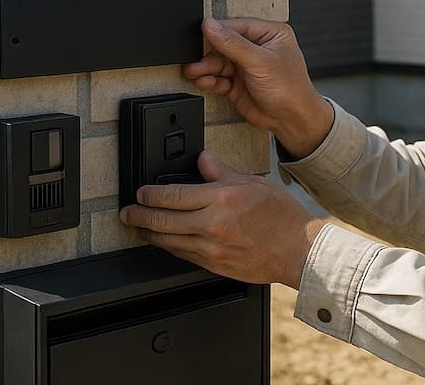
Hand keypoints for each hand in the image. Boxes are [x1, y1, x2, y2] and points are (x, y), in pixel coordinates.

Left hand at [119, 151, 324, 287]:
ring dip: (149, 234)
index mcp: (221, 199)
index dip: (149, 195)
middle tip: (126, 213)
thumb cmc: (281, 216)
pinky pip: (183, 255)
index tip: (140, 193)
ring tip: (140, 228)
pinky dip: (169, 247)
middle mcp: (212, 224)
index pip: (172, 195)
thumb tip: (202, 160)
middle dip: (137, 216)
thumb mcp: (253, 183)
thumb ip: (222, 172)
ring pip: (168, 242)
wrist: (298, 250)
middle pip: (161, 221)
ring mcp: (211, 248)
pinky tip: (165, 241)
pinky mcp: (214, 264)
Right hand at [183, 18, 332, 156]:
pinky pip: (218, 77)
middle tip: (194, 59)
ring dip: (205, 67)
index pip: (236, 26)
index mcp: (269, 33)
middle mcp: (257, 48)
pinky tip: (204, 81)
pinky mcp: (237, 83)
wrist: (292, 121)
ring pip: (218, 62)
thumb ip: (233, 44)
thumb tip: (210, 25)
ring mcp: (246, 66)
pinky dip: (209, 80)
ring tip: (194, 71)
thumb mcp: (260, 61)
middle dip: (208, 53)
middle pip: (223, 44)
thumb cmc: (291, 89)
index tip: (199, 35)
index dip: (216, 31)